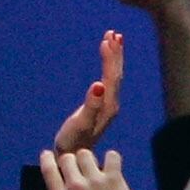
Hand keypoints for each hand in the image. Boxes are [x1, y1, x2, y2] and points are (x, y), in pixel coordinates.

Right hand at [38, 148, 144, 189]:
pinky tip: (112, 167)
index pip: (48, 170)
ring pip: (86, 154)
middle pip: (67, 158)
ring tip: (96, 170)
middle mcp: (75, 186)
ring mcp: (94, 181)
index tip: (47, 154)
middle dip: (72, 161)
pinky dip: (112, 158)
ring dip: (90, 160)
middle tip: (79, 169)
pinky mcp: (113, 178)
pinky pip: (111, 156)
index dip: (47, 159)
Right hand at [52, 30, 126, 155]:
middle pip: (116, 73)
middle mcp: (111, 103)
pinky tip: (105, 59)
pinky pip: (108, 79)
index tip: (107, 39)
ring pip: (114, 75)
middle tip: (113, 32)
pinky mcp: (101, 105)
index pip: (112, 76)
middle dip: (115, 52)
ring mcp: (108, 104)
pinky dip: (107, 65)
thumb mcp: (80, 124)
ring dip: (113, 56)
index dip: (111, 57)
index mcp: (108, 105)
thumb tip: (99, 85)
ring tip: (111, 38)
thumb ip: (91, 106)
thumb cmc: (73, 142)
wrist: (74, 157)